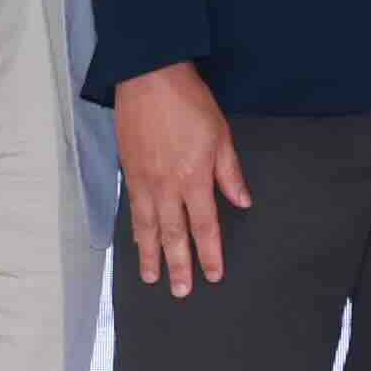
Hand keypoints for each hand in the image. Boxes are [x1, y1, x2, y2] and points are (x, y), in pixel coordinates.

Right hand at [114, 61, 249, 296]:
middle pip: (174, 235)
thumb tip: (242, 202)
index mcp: (195, 178)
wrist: (148, 79)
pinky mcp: (128, 172)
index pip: (204, 226)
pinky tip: (138, 242)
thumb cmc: (190, 103)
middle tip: (180, 292)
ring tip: (152, 278)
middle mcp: (167, 186)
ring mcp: (144, 181)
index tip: (213, 275)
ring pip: (148, 227)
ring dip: (151, 255)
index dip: (210, 253)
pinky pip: (132, 210)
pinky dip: (135, 230)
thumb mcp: (221, 135)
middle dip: (178, 265)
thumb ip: (230, 173)